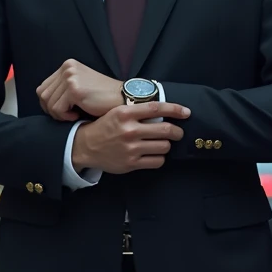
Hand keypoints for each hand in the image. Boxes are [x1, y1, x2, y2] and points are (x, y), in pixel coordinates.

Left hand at [37, 59, 121, 120]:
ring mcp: (70, 77)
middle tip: (67, 115)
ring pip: (48, 103)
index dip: (48, 103)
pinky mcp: (74, 89)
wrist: (122, 98)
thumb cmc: (102, 97)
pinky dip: (65, 117)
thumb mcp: (80, 85)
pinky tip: (77, 115)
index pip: (43, 87)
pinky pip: (57, 109)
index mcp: (67, 65)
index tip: (61, 111)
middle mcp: (67, 68)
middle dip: (52, 110)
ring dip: (59, 114)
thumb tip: (44, 100)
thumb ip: (62, 87)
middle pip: (43, 95)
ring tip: (73, 115)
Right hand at [72, 101, 190, 174]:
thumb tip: (163, 108)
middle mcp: (129, 130)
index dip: (175, 109)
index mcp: (125, 113)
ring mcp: (130, 148)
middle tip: (178, 132)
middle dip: (177, 131)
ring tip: (163, 143)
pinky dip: (160, 158)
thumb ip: (138, 110)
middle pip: (165, 130)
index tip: (186, 112)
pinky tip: (155, 154)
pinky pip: (157, 161)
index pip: (156, 108)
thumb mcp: (117, 112)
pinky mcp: (131, 163)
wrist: (86, 146)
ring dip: (167, 145)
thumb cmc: (105, 126)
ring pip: (164, 146)